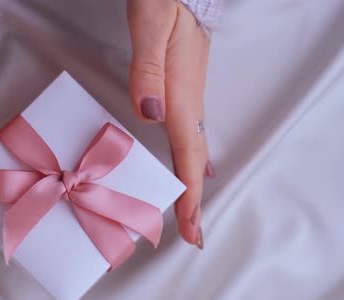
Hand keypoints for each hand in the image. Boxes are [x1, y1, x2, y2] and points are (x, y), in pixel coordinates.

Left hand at [127, 0, 211, 248]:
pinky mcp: (181, 88)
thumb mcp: (151, 27)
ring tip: (189, 210)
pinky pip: (188, 133)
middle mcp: (188, 100)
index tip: (191, 228)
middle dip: (193, 198)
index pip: (188, 154)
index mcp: (181, 94)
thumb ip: (149, 70)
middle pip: (194, 159)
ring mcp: (187, 95)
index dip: (189, 193)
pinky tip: (190, 165)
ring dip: (190, 182)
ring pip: (192, 149)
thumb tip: (151, 114)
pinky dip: (190, 157)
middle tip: (193, 233)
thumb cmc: (166, 2)